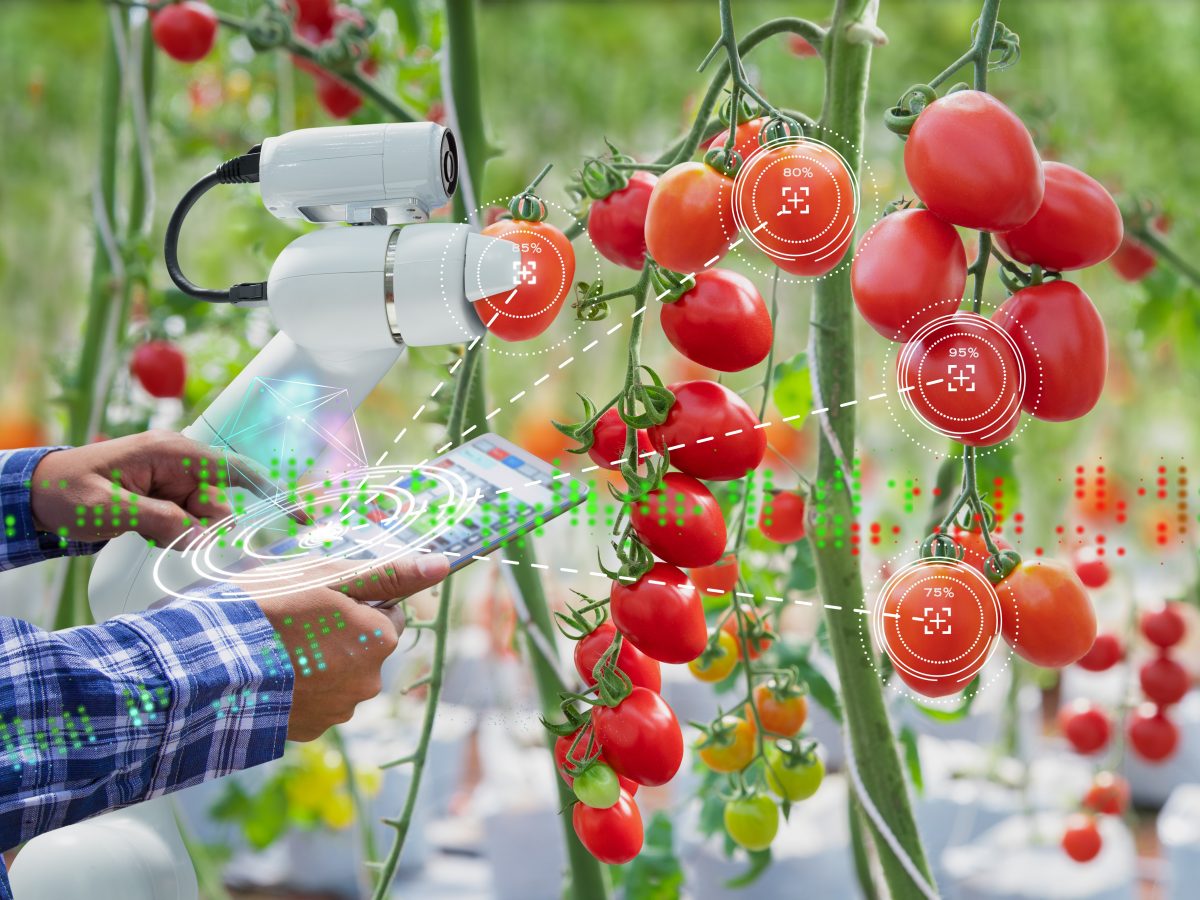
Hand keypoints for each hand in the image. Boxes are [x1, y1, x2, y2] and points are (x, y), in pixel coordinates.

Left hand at [29, 430, 288, 547]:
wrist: (36, 495)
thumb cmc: (66, 490)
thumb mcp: (107, 507)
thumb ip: (157, 520)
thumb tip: (199, 538)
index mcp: (172, 453)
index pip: (234, 470)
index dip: (270, 490)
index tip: (298, 515)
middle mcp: (181, 465)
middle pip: (219, 506)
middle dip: (199, 529)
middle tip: (157, 535)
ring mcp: (174, 483)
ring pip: (204, 521)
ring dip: (180, 536)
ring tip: (139, 530)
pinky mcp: (167, 500)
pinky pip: (188, 526)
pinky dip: (172, 536)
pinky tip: (141, 531)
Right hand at [249, 553, 450, 740]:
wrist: (210, 665)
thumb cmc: (270, 609)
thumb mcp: (329, 577)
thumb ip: (388, 574)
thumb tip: (442, 564)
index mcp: (380, 640)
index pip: (387, 614)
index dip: (356, 602)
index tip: (321, 600)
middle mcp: (369, 682)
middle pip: (364, 647)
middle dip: (339, 635)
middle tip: (293, 622)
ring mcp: (338, 711)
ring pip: (339, 676)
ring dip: (318, 663)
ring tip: (276, 649)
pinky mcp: (308, 732)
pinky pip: (314, 703)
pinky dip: (299, 689)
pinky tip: (270, 675)